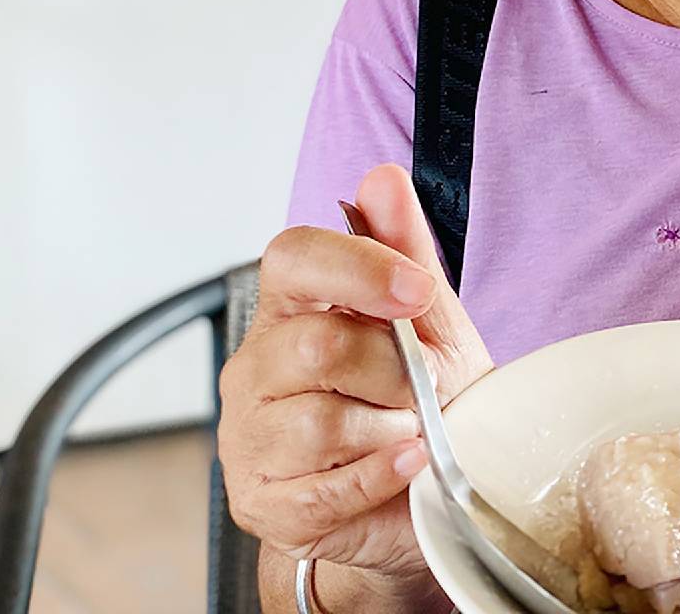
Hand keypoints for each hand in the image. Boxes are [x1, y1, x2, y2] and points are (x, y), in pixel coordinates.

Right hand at [219, 164, 494, 583]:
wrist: (427, 497)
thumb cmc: (424, 401)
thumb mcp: (430, 321)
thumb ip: (404, 250)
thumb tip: (382, 177)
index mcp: (291, 307)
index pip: (291, 255)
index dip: (356, 267)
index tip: (415, 292)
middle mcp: (255, 367)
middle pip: (315, 346)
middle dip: (393, 370)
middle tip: (425, 387)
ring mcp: (249, 438)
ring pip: (319, 422)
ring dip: (391, 429)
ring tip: (410, 432)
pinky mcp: (262, 502)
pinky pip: (324, 488)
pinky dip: (382, 475)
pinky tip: (407, 465)